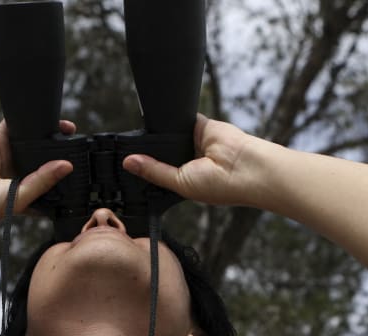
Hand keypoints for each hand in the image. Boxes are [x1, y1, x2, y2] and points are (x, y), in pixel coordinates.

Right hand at [0, 120, 75, 229]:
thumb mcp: (19, 197)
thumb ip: (42, 181)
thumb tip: (66, 166)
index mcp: (25, 196)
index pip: (51, 186)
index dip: (64, 180)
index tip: (82, 172)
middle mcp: (19, 176)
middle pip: (44, 161)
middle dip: (59, 154)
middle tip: (78, 146)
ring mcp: (8, 158)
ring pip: (33, 143)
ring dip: (48, 136)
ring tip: (67, 130)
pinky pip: (14, 128)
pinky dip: (26, 121)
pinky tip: (41, 116)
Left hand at [122, 114, 267, 207]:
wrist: (246, 167)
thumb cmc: (220, 185)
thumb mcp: (180, 182)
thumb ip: (155, 171)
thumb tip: (129, 163)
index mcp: (184, 179)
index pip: (157, 171)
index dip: (143, 167)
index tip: (122, 164)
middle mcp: (188, 161)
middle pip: (160, 151)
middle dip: (147, 150)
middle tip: (122, 148)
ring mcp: (194, 142)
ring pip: (168, 134)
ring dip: (158, 134)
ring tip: (136, 133)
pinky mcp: (200, 125)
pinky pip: (181, 118)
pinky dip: (171, 118)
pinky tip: (157, 117)